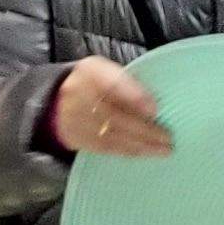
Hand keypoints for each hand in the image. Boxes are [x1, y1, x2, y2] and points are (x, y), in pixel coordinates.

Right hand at [51, 59, 171, 156]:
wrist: (55, 100)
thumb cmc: (93, 83)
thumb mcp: (106, 71)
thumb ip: (127, 83)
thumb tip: (154, 102)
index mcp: (90, 71)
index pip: (111, 83)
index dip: (134, 97)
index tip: (155, 109)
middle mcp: (78, 94)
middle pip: (113, 115)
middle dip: (144, 128)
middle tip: (167, 137)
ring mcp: (74, 119)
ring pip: (111, 135)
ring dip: (140, 144)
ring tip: (163, 149)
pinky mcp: (76, 138)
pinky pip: (105, 147)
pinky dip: (128, 151)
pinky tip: (145, 152)